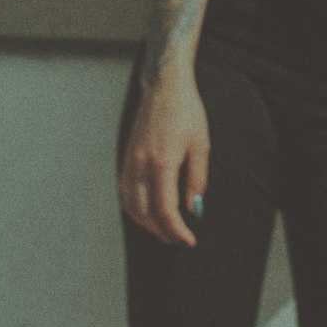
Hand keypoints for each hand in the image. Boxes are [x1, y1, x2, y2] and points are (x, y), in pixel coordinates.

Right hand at [118, 69, 209, 246]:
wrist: (165, 85)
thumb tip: (193, 210)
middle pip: (145, 214)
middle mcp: (141, 165)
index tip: (189, 241)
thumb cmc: (186, 111)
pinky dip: (136, 209)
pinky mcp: (126, 157)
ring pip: (130, 206)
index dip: (177, 231)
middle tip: (179, 239)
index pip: (165, 210)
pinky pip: (125, 192)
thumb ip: (196, 180)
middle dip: (162, 232)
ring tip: (165, 230)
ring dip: (147, 224)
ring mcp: (130, 161)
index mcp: (162, 162)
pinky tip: (149, 211)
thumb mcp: (201, 145)